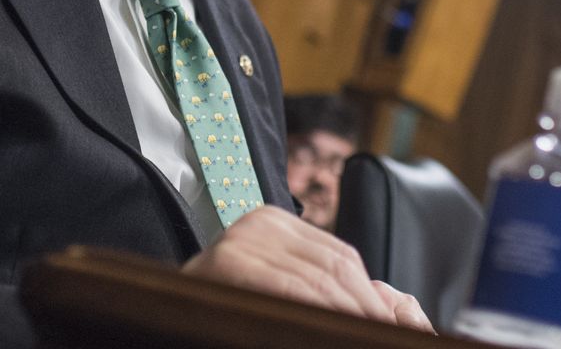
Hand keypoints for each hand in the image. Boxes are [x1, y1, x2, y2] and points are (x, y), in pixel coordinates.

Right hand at [181, 206, 434, 332]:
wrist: (161, 313)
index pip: (340, 256)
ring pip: (317, 282)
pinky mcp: (227, 263)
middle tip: (392, 336)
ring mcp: (239, 240)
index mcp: (273, 223)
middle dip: (367, 309)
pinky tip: (331, 331)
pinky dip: (319, 317)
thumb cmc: (229, 312)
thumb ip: (328, 293)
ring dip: (349, 316)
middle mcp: (257, 223)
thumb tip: (400, 309)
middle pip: (334, 267)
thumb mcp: (282, 292)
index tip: (397, 327)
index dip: (373, 296)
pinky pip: (289, 293)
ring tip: (370, 338)